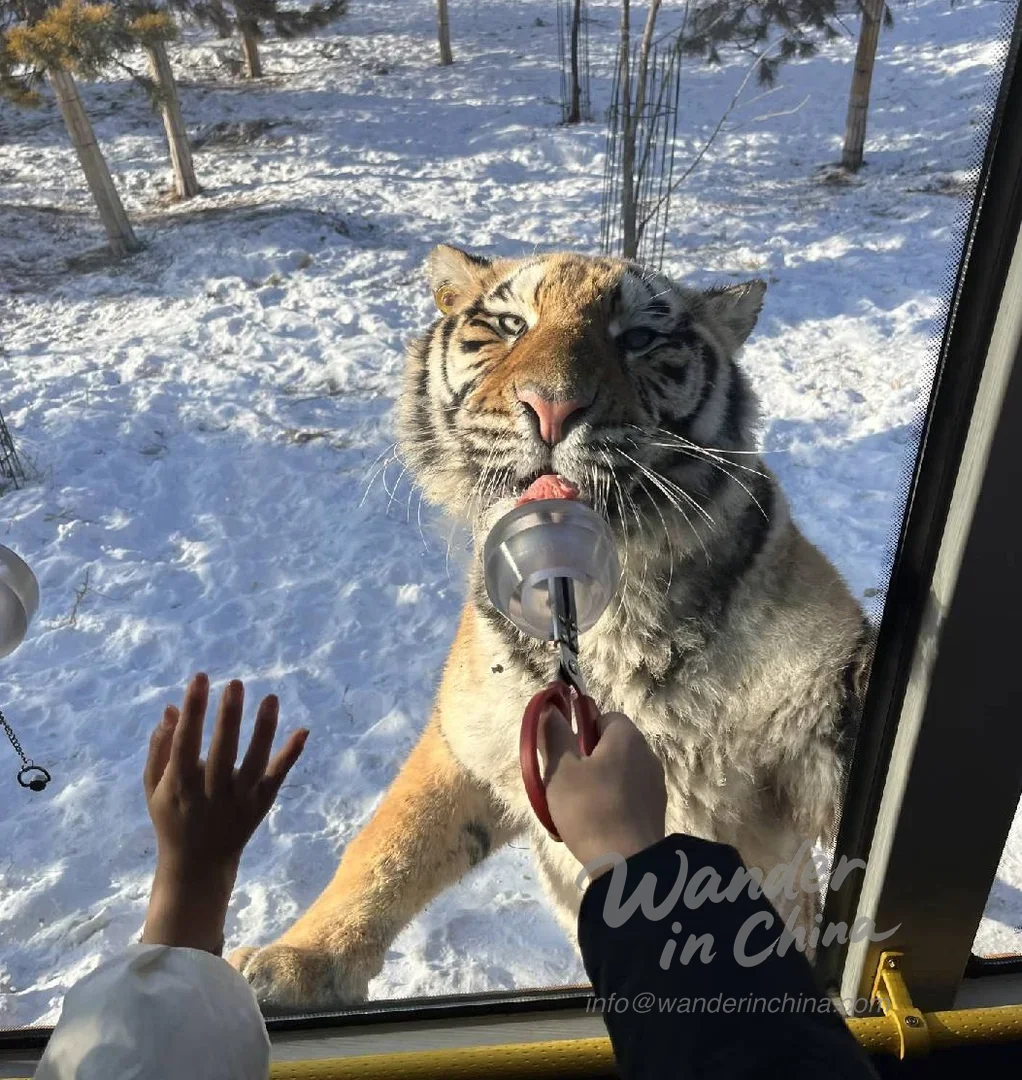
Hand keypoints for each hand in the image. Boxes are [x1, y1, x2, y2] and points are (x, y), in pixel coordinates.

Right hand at [141, 673, 307, 951]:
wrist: (196, 867)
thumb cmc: (173, 816)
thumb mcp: (155, 788)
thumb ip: (160, 749)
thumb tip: (171, 708)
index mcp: (180, 786)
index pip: (186, 742)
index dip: (193, 710)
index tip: (199, 678)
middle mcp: (210, 793)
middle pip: (222, 751)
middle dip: (228, 716)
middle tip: (235, 682)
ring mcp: (238, 801)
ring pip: (254, 762)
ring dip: (263, 730)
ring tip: (271, 697)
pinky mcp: (260, 805)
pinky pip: (277, 777)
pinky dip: (290, 755)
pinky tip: (303, 731)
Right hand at [538, 707, 665, 884]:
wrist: (627, 864)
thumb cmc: (590, 809)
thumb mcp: (561, 769)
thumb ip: (555, 734)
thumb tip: (551, 707)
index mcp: (627, 738)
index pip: (604, 717)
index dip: (581, 729)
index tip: (564, 751)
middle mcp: (647, 755)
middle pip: (610, 747)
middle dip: (586, 761)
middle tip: (562, 783)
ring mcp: (654, 786)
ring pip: (616, 775)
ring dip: (596, 785)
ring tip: (572, 810)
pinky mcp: (654, 813)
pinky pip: (626, 799)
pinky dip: (609, 806)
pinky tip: (592, 827)